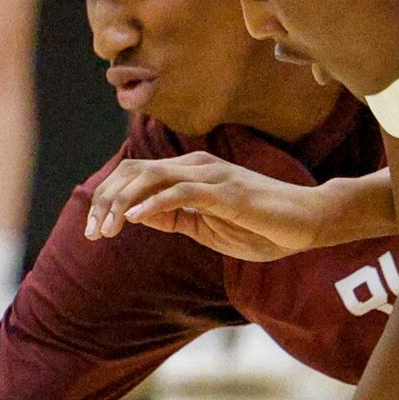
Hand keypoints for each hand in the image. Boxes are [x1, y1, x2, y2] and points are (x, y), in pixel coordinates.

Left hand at [85, 153, 345, 261]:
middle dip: (106, 201)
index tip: (94, 230)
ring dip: (122, 204)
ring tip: (105, 230)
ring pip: (151, 177)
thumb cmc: (261, 227)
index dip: (108, 199)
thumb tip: (137, 216)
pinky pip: (180, 192)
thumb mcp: (206, 227)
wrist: (306, 224)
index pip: (136, 175)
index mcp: (190, 173)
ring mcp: (211, 175)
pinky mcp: (225, 190)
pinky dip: (152, 204)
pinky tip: (132, 220)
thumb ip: (174, 218)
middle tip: (92, 233)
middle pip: (135, 171)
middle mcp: (196, 166)